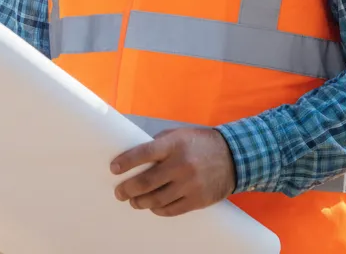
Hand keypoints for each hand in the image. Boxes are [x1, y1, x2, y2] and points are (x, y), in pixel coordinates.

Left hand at [111, 128, 235, 216]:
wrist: (232, 156)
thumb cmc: (200, 143)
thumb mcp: (178, 134)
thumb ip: (159, 144)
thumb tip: (136, 155)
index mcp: (174, 145)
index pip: (143, 153)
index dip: (126, 162)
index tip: (114, 168)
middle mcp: (180, 165)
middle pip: (146, 182)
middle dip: (128, 188)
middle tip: (119, 192)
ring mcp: (189, 184)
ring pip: (157, 199)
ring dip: (140, 202)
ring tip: (133, 201)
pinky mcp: (197, 200)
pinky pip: (172, 210)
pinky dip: (158, 210)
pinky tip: (152, 207)